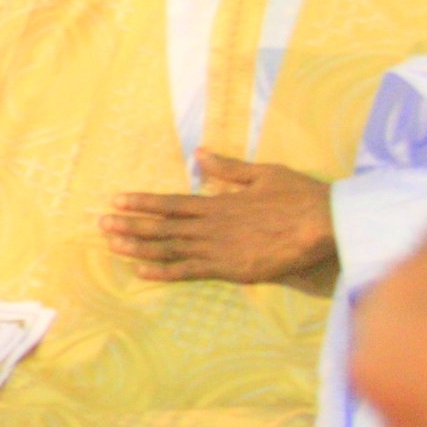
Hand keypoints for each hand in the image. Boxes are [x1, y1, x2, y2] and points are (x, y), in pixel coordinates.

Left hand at [101, 151, 336, 282]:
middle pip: (162, 226)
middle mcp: (211, 226)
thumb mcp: (264, 174)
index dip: (142, 202)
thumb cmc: (300, 197)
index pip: (170, 202)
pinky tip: (141, 272)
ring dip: (138, 247)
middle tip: (100, 224)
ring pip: (169, 249)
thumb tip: (201, 154)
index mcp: (218, 203)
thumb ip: (229, 168)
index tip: (116, 199)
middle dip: (129, 224)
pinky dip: (164, 271)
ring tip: (111, 245)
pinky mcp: (231, 270)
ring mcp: (218, 250)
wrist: (326, 225)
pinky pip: (190, 272)